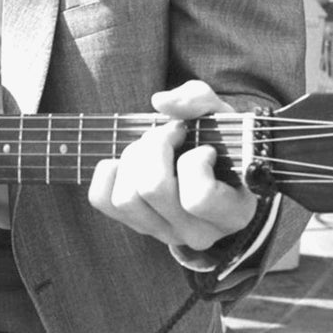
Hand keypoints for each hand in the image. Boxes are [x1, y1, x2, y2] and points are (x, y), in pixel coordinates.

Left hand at [87, 80, 260, 252]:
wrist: (213, 172)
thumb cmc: (222, 145)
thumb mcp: (223, 118)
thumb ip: (200, 100)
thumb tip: (160, 102)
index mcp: (231, 213)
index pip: (199, 197)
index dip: (195, 162)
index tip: (205, 147)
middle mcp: (197, 232)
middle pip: (153, 189)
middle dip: (156, 147)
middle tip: (170, 135)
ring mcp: (163, 232)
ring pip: (126, 198)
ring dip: (133, 158)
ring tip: (150, 148)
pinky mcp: (135, 224)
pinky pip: (101, 200)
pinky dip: (108, 172)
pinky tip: (129, 162)